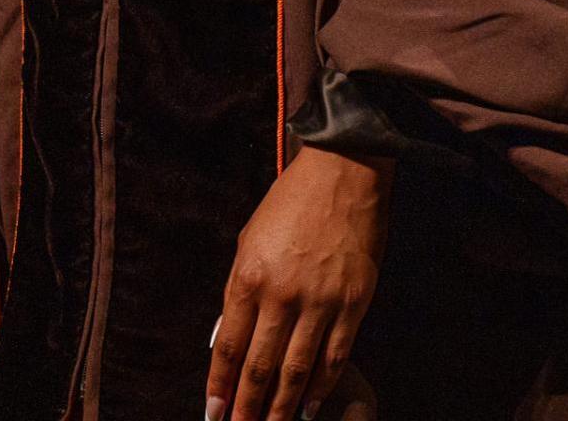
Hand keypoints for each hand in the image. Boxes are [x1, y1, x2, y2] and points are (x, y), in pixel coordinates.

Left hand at [208, 144, 389, 420]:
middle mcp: (282, 294)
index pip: (228, 347)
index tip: (213, 414)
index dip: (219, 386)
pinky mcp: (354, 301)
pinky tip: (311, 405)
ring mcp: (321, 300)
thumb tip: (233, 338)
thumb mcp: (250, 240)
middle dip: (246, 408)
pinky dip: (321, 385)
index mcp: (248, 276)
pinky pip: (334, 355)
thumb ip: (241, 291)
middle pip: (260, 367)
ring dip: (283, 407)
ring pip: (297, 370)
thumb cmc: (290, 203)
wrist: (344, 171)